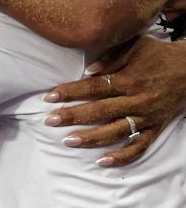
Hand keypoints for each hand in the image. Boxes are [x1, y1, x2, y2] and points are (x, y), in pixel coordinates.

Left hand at [43, 35, 185, 165]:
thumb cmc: (158, 55)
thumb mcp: (135, 45)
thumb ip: (111, 56)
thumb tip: (88, 71)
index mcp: (129, 80)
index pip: (94, 88)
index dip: (70, 92)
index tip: (49, 97)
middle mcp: (137, 100)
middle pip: (100, 111)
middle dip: (73, 116)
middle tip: (50, 120)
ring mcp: (146, 117)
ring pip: (116, 132)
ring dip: (91, 138)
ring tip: (68, 141)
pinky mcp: (156, 129)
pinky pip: (139, 146)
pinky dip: (122, 156)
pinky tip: (102, 161)